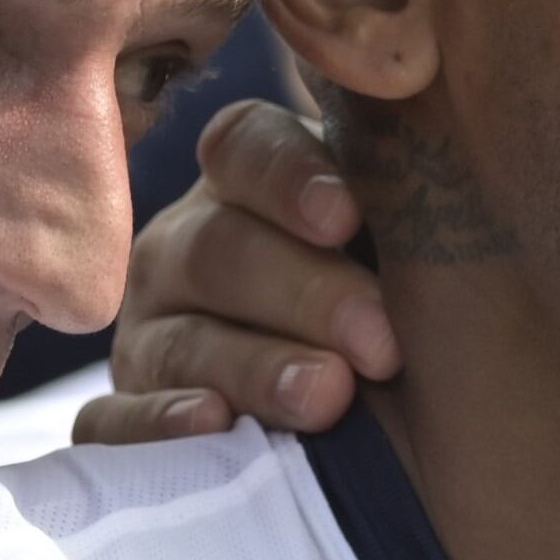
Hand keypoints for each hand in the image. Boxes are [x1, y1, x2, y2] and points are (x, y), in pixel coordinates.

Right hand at [74, 98, 397, 444]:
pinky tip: (216, 426)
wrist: (421, 444)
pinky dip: (159, 425)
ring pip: (180, 340)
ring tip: (330, 398)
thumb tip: (445, 116)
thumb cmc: (424, 322)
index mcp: (256, 184)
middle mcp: (189, 248)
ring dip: (255, 368)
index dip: (288, 178)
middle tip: (382, 343)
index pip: (245, 148)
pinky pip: (114, 422)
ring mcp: (152, 335)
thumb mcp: (423, 252)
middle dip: (304, 294)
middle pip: (218, 249)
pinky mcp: (126, 420)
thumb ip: (413, 193)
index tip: (346, 218)